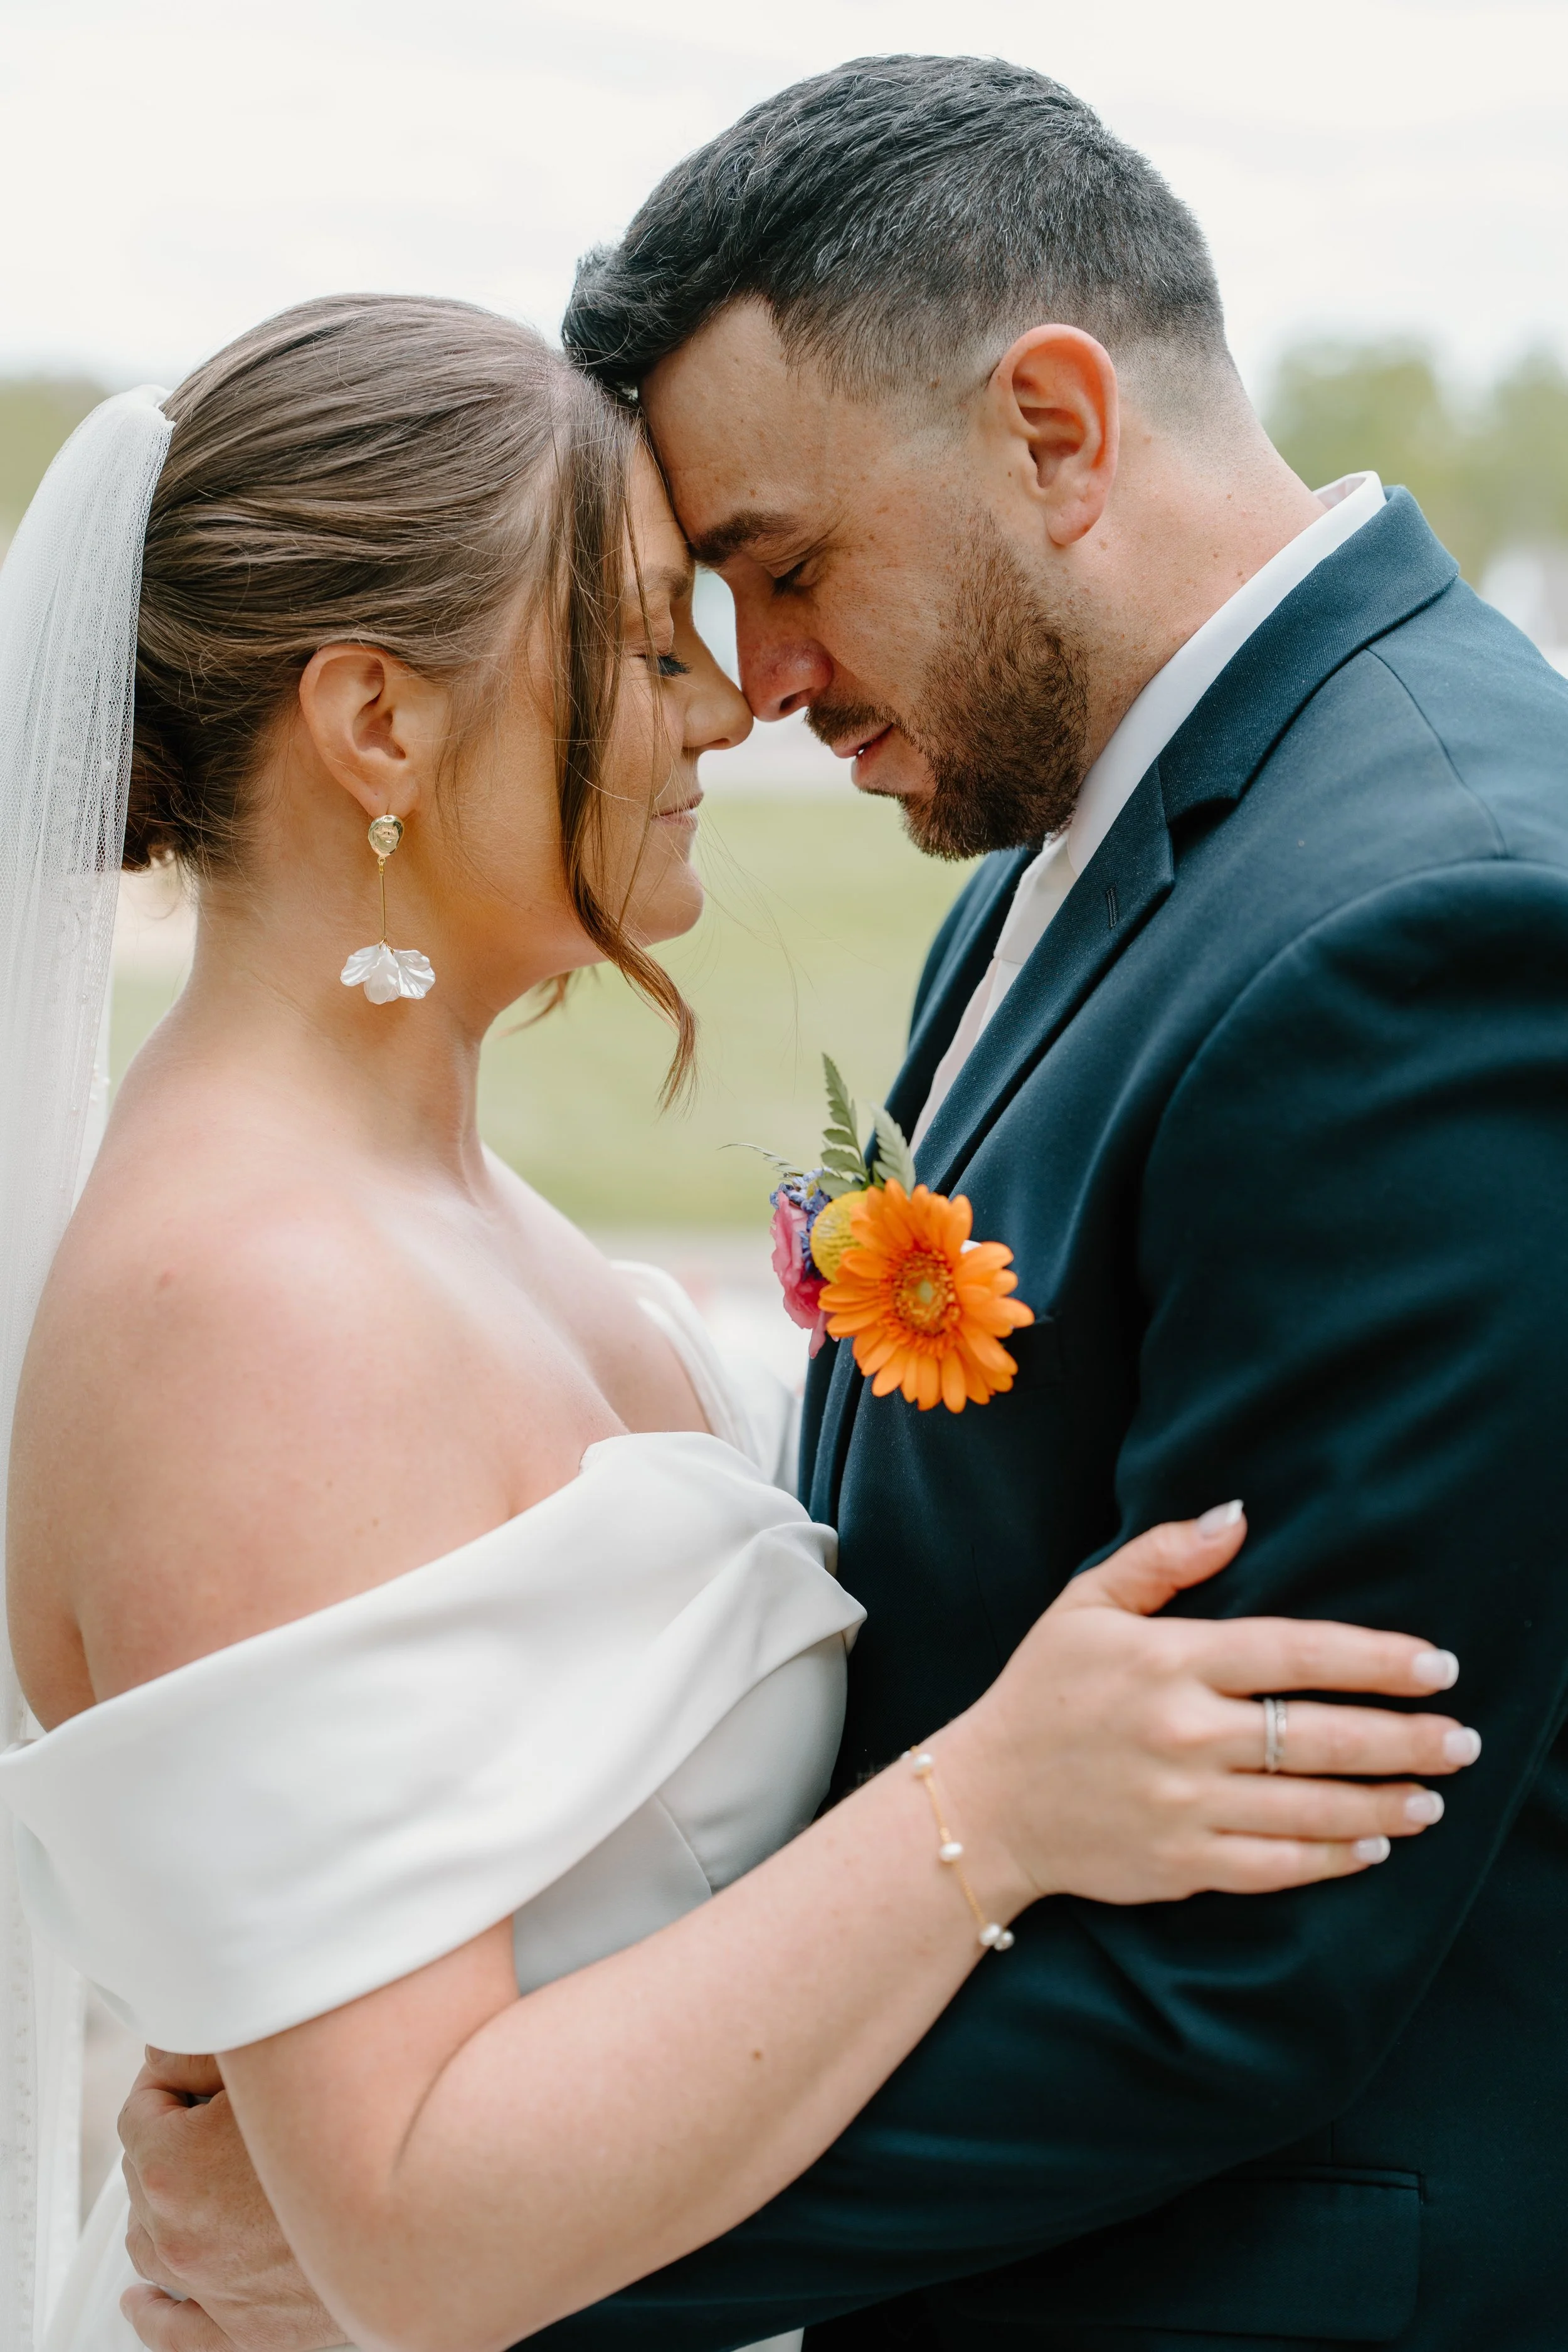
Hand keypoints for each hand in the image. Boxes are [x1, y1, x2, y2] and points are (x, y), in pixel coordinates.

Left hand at [119, 2050, 342, 2351]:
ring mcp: (215, 2290)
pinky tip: (145, 2304)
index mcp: (172, 2170)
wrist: (425, 2197)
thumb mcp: (267, 2060)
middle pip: (148, 2177)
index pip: (140, 2112)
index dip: (169, 2082)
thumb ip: (197, 2052)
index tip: (197, 2072)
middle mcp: (182, 2238)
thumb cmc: (356, 2120)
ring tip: (195, 2182)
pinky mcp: (253, 2330)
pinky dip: (157, 2316)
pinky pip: (180, 2335)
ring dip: (166, 2212)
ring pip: (156, 2250)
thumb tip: (162, 2054)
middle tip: (222, 2112)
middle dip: (175, 2141)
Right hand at [946, 1505, 1480, 1905]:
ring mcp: (1186, 1805)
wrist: (984, 1801)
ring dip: (1387, 1801)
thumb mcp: (1084, 1606)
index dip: (1377, 1659)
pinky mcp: (1182, 1864)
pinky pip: (1280, 1864)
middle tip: (1462, 1739)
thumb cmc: (1041, 1692)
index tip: (1437, 1664)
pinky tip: (1374, 1841)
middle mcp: (1185, 1734)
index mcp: (1169, 1661)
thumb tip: (1236, 1515)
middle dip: (1408, 1738)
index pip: (1297, 1653)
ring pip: (1313, 1807)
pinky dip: (1335, 1855)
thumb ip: (1162, 1557)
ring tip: (1434, 1795)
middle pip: (1324, 1736)